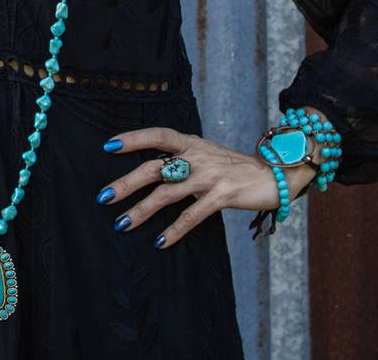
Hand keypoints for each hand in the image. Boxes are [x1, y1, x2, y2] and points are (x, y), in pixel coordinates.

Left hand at [97, 125, 315, 249]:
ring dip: (142, 210)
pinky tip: (160, 242)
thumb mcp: (206, 154)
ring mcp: (209, 176)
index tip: (109, 146)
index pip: (158, 135)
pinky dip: (174, 230)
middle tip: (103, 196)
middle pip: (155, 168)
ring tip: (121, 224)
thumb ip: (182, 158)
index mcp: (191, 143)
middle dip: (127, 182)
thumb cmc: (234, 167)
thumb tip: (151, 170)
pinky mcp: (222, 196)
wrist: (275, 174)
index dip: (134, 139)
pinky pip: (192, 215)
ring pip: (167, 193)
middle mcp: (197, 156)